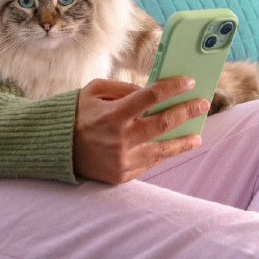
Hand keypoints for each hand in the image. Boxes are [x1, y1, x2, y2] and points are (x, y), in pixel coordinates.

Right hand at [73, 76, 207, 183]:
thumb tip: (152, 92)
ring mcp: (122, 160)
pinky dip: (163, 154)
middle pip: (164, 123)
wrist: (55, 149)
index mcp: (112, 114)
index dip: (173, 87)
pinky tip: (173, 147)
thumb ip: (123, 89)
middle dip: (187, 111)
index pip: (152, 96)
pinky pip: (149, 163)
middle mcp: (120, 139)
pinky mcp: (122, 176)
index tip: (189, 82)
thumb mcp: (94, 91)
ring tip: (197, 136)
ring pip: (162, 150)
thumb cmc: (76, 115)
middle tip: (202, 104)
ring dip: (183, 142)